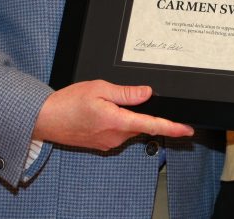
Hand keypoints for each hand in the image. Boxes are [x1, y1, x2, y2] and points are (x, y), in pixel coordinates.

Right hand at [32, 79, 193, 150]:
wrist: (46, 119)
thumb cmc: (69, 103)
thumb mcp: (99, 88)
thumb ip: (126, 93)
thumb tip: (147, 93)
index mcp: (116, 121)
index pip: (151, 125)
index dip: (172, 127)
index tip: (187, 130)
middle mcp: (115, 136)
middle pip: (140, 124)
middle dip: (137, 111)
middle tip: (116, 98)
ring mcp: (109, 142)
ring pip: (129, 127)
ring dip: (125, 115)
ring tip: (102, 103)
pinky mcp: (103, 144)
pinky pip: (119, 132)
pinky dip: (116, 121)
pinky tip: (99, 113)